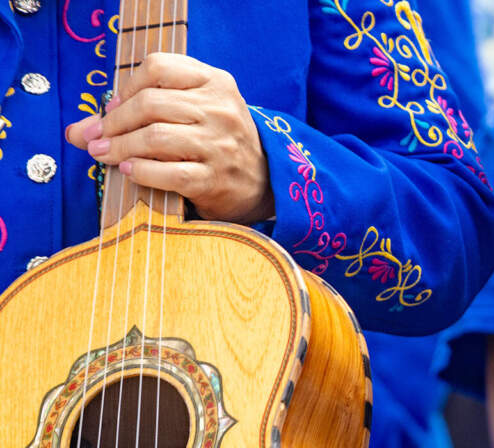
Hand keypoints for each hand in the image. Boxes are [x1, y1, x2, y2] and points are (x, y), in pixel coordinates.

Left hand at [64, 53, 271, 224]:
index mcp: (216, 82)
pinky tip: (129, 171)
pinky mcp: (216, 179)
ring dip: (120, 147)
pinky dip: (140, 171)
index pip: (159, 67)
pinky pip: (168, 173)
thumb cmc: (217, 142)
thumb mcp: (192, 112)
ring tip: (104, 155)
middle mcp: (221, 110)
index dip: (127, 87)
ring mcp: (220, 145)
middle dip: (114, 122)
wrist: (264, 182)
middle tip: (97, 138)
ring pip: (155, 138)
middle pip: (151, 104)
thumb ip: (140, 112)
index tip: (114, 108)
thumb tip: (76, 132)